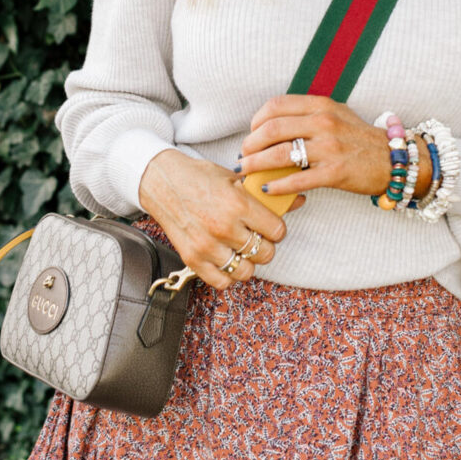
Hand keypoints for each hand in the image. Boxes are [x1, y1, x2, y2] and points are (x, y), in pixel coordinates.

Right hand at [138, 149, 287, 290]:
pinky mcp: (192, 259)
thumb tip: (299, 201)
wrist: (161, 181)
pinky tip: (226, 260)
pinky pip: (222, 282)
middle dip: (265, 245)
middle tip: (255, 236)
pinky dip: (228, 275)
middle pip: (265, 253)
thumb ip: (265, 194)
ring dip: (247, 261)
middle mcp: (224, 228)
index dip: (276, 229)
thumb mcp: (235, 178)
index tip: (269, 225)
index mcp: (238, 204)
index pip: (277, 231)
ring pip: (247, 271)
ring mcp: (207, 246)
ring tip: (240, 249)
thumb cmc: (199, 177)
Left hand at [237, 95, 415, 202]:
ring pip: (280, 154)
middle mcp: (324, 122)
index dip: (256, 121)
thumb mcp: (336, 114)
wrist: (393, 160)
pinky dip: (277, 185)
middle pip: (272, 129)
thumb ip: (306, 115)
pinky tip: (267, 188)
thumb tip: (270, 126)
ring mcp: (330, 147)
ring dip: (257, 164)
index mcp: (321, 105)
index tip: (251, 134)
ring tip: (247, 171)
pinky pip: (297, 179)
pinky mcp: (335, 173)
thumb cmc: (358, 138)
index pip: (276, 106)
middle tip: (244, 156)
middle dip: (250, 144)